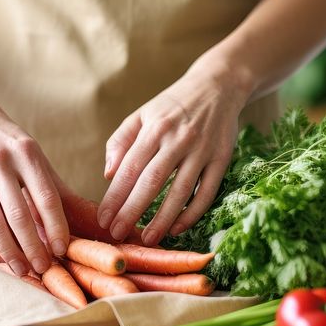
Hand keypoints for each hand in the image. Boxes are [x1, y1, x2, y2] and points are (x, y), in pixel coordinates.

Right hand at [0, 96, 68, 275]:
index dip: (56, 226)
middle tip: (43, 268)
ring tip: (21, 269)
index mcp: (26, 153)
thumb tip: (85, 219)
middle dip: (33, 247)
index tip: (62, 249)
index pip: (46, 196)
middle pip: (19, 215)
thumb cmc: (7, 142)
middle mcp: (0, 162)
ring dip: (9, 251)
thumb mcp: (34, 154)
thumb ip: (55, 186)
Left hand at [97, 66, 249, 245]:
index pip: (129, 168)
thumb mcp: (142, 114)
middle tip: (117, 234)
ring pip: (180, 191)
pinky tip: (177, 228)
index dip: (115, 196)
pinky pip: (206, 192)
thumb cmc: (173, 104)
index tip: (103, 218)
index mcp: (154, 128)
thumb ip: (121, 141)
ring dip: (163, 219)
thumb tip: (109, 174)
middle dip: (132, 211)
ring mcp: (202, 150)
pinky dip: (192, 213)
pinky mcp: (222, 159)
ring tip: (147, 239)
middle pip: (152, 182)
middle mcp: (178, 140)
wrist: (218, 86)